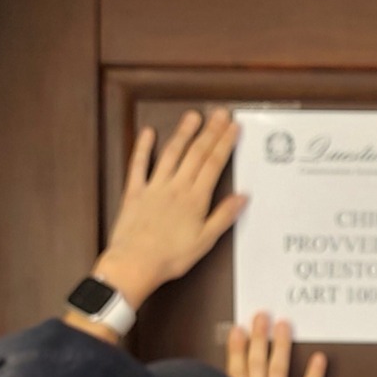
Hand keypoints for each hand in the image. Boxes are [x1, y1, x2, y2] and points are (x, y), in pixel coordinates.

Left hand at [92, 108, 247, 307]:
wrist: (135, 263)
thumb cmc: (171, 257)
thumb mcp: (205, 241)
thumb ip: (223, 216)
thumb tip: (242, 197)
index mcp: (195, 199)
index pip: (213, 165)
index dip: (224, 144)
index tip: (233, 128)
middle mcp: (176, 187)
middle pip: (196, 154)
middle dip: (210, 132)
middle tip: (219, 113)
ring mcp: (154, 187)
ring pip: (171, 154)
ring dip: (183, 133)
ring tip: (193, 116)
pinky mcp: (135, 192)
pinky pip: (139, 165)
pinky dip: (143, 148)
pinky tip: (148, 133)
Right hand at [192, 313, 327, 376]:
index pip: (235, 375)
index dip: (235, 351)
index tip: (235, 330)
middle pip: (257, 366)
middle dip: (257, 338)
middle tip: (260, 315)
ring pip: (279, 372)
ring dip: (281, 346)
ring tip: (283, 325)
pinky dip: (315, 376)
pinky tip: (321, 358)